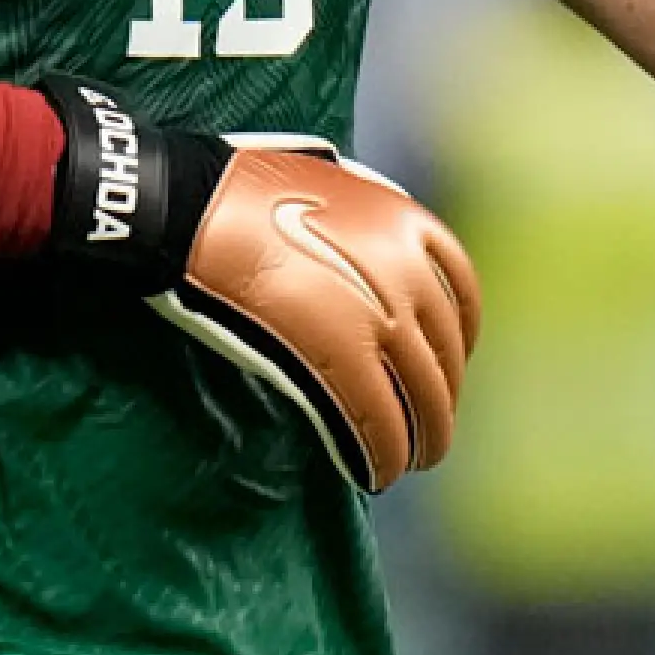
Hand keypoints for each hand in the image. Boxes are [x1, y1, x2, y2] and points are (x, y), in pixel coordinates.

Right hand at [153, 139, 481, 491]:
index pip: (462, 296)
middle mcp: (407, 273)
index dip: (460, 340)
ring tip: (413, 460)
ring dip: (423, 437)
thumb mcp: (326, 181)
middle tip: (434, 429)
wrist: (192, 206)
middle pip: (444, 356)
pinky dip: (382, 454)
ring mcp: (379, 318)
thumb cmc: (239, 189)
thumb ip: (364, 216)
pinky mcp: (341, 360)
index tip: (451, 364)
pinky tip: (378, 473)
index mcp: (407, 224)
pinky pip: (378, 420)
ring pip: (422, 396)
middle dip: (442, 400)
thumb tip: (368, 242)